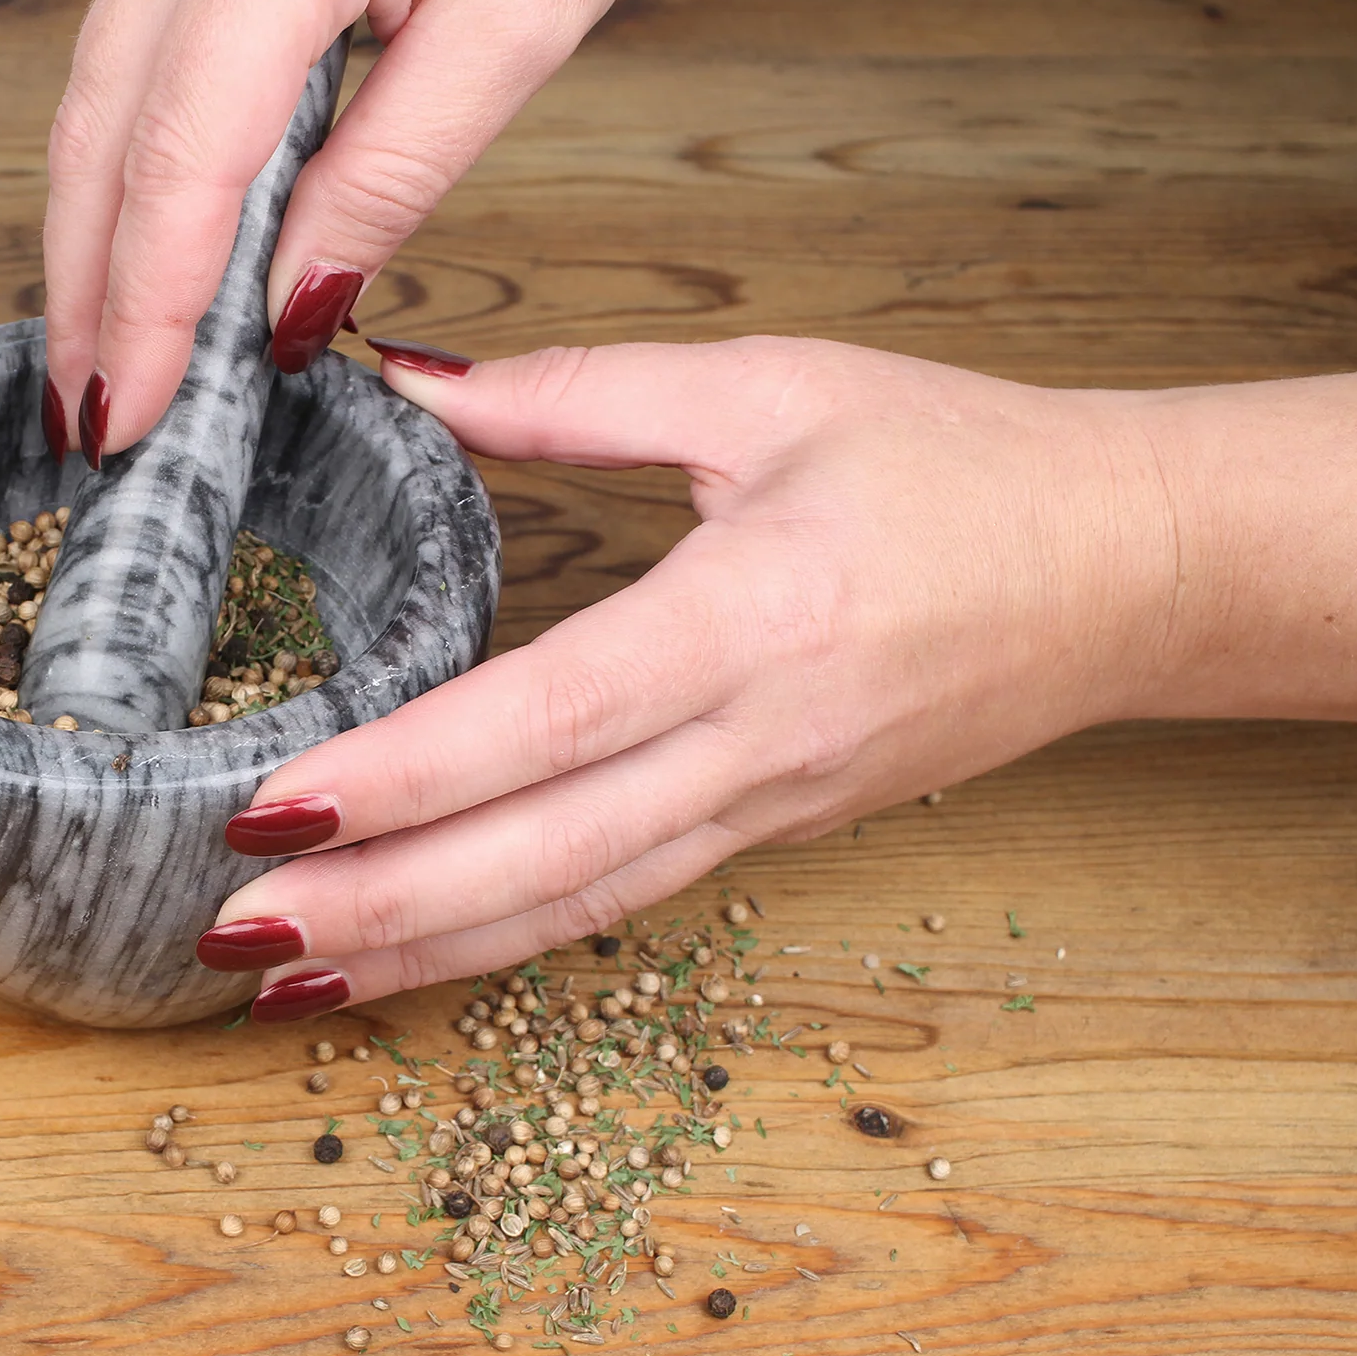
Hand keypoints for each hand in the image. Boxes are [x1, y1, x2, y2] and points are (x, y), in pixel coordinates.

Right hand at [39, 0, 637, 464]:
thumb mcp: (522, 10)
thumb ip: (398, 163)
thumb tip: (293, 304)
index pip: (181, 162)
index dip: (145, 304)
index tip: (130, 414)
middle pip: (103, 133)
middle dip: (86, 288)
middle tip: (87, 416)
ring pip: (100, 96)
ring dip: (93, 234)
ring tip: (101, 352)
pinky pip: (136, 60)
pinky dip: (130, 166)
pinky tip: (141, 240)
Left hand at [195, 334, 1187, 1019]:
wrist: (1125, 573)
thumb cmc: (960, 467)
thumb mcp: (770, 389)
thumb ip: (574, 394)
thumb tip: (411, 378)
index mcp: (751, 618)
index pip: (545, 717)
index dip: (404, 776)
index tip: (271, 807)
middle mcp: (756, 743)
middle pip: (543, 854)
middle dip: (380, 903)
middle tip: (231, 933)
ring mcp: (768, 806)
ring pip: (575, 905)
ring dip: (426, 950)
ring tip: (290, 976)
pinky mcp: (769, 831)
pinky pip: (619, 900)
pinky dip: (507, 937)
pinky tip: (416, 951)